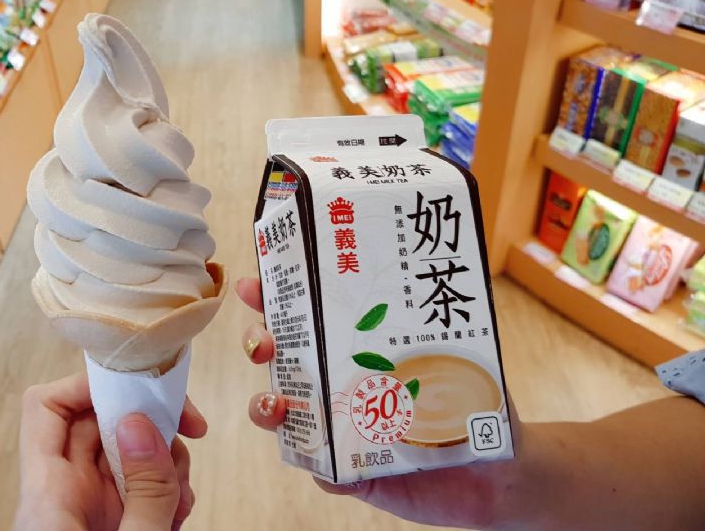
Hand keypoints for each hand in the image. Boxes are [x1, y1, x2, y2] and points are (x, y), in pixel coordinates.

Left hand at [15, 373, 206, 530]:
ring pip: (123, 453)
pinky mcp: (105, 522)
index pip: (46, 406)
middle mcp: (61, 495)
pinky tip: (179, 511)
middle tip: (188, 430)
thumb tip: (143, 424)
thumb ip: (145, 491)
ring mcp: (85, 508)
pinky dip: (163, 490)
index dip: (90, 383)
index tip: (141, 386)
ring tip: (183, 493)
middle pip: (97, 424)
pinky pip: (133, 486)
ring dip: (163, 461)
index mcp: (47, 497)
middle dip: (148, 423)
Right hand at [236, 277, 528, 528]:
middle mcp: (341, 384)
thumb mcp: (459, 353)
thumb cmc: (474, 405)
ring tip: (278, 404)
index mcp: (358, 349)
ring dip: (267, 406)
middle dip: (261, 344)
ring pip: (285, 415)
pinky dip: (315, 462)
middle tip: (265, 341)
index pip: (310, 317)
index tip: (253, 285)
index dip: (277, 299)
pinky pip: (321, 470)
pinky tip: (321, 455)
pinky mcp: (352, 474)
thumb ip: (439, 325)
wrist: (499, 473)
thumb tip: (430, 279)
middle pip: (283, 360)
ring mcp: (342, 429)